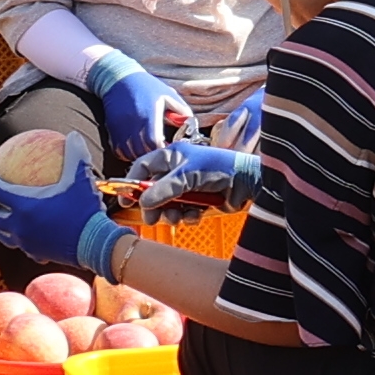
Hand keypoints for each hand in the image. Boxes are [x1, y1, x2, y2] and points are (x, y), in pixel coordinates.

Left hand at [0, 156, 121, 278]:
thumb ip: (75, 155)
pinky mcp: (36, 253)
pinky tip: (26, 233)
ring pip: (2, 233)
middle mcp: (18, 225)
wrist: (95, 245)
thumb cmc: (86, 210)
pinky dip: (19, 237)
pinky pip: (22, 245)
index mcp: (23, 205)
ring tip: (0, 214)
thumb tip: (73, 136)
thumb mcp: (82, 178)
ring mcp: (26, 242)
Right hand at [83, 50, 193, 166]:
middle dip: (154, 155)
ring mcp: (120, 129)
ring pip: (130, 154)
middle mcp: (133, 124)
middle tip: (161, 152)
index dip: (162, 149)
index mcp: (149, 115)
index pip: (154, 142)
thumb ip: (182, 110)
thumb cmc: (147, 86)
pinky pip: (119, 151)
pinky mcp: (112, 131)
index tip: (169, 147)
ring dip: (141, 156)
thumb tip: (191, 125)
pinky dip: (129, 154)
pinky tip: (137, 148)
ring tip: (150, 151)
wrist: (118, 79)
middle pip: (142, 152)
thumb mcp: (168, 94)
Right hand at [136, 131, 266, 214]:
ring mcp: (189, 185)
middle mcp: (178, 170)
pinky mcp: (200, 200)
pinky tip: (196, 215)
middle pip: (153, 190)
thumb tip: (142, 203)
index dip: (132, 183)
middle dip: (153, 205)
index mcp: (172, 156)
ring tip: (179, 217)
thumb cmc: (220, 167)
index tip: (125, 200)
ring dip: (171, 213)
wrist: (249, 181)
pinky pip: (184, 211)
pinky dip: (187, 216)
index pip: (143, 167)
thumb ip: (164, 189)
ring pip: (168, 204)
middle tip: (153, 218)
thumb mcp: (188, 176)